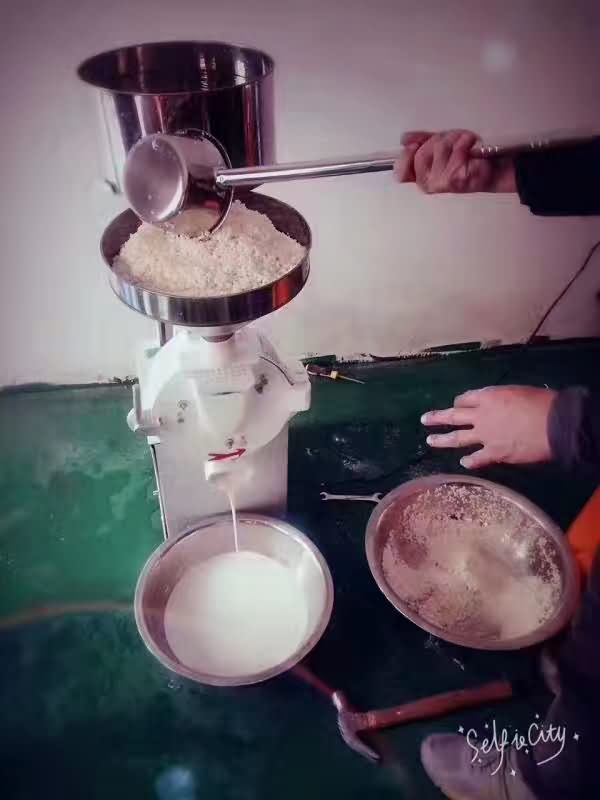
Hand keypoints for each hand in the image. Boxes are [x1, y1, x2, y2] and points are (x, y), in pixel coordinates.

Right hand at [395, 130, 515, 193]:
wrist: (492, 170)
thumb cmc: (466, 159)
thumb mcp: (439, 147)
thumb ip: (420, 142)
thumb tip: (404, 138)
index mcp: (420, 178)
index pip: (401, 172)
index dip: (406, 156)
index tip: (415, 145)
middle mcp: (428, 184)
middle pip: (421, 153)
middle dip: (438, 140)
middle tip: (452, 140)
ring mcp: (442, 183)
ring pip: (439, 147)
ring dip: (455, 137)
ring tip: (465, 143)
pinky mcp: (457, 178)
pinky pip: (456, 149)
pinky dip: (466, 141)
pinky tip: (471, 146)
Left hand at [421, 386, 556, 468]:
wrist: (555, 424)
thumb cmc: (542, 403)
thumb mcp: (518, 392)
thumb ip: (504, 401)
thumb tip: (502, 408)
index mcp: (488, 396)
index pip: (466, 398)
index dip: (460, 402)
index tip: (458, 404)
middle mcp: (481, 415)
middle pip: (453, 415)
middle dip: (437, 417)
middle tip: (424, 419)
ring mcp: (485, 435)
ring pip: (458, 437)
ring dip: (442, 440)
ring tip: (430, 441)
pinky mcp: (494, 453)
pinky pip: (478, 458)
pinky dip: (470, 461)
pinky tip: (464, 463)